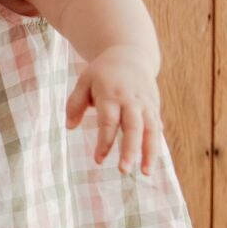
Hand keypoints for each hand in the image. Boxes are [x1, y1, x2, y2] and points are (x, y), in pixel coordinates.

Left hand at [66, 47, 161, 173]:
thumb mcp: (84, 81)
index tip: (99, 160)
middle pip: (133, 127)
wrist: (131, 54)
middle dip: (130, 149)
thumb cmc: (103, 72)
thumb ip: (75, 103)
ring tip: (146, 173)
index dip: (104, 142)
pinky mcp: (154, 107)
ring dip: (149, 152)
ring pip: (150, 130)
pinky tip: (150, 163)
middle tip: (124, 170)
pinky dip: (155, 145)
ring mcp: (146, 104)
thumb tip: (69, 127)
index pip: (109, 122)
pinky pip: (156, 128)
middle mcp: (131, 100)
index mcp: (111, 94)